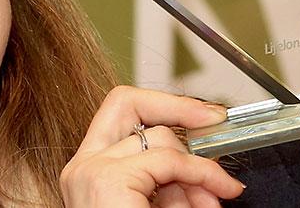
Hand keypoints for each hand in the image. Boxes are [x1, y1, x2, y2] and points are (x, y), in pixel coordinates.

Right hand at [61, 86, 244, 206]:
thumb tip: (203, 167)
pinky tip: (213, 197)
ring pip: (159, 137)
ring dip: (199, 168)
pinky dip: (202, 175)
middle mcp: (82, 168)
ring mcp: (90, 171)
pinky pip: (170, 160)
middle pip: (126, 102)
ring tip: (215, 200)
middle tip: (216, 122)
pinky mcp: (106, 179)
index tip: (202, 114)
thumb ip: (170, 183)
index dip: (163, 104)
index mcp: (90, 172)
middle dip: (178, 107)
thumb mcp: (157, 207)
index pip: (121, 113)